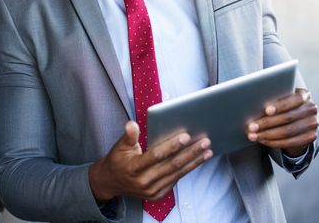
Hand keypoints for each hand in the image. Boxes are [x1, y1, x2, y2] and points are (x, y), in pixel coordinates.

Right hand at [88, 121, 212, 201]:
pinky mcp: (157, 194)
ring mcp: (152, 190)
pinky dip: (188, 169)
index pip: (156, 155)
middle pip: (172, 165)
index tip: (186, 136)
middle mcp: (144, 181)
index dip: (171, 146)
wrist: (111, 182)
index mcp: (134, 168)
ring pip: (177, 173)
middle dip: (190, 152)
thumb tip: (133, 124)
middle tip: (205, 141)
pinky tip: (198, 160)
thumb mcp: (119, 146)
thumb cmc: (118, 160)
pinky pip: (175, 179)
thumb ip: (128, 135)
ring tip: (207, 150)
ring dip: (194, 161)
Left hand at [246, 88, 318, 156]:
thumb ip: (275, 98)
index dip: (280, 106)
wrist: (301, 119)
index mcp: (304, 95)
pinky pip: (290, 142)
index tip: (266, 110)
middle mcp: (311, 109)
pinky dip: (274, 142)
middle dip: (267, 123)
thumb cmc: (286, 105)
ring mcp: (313, 124)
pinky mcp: (311, 137)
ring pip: (288, 131)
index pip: (294, 100)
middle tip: (251, 127)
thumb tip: (254, 103)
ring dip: (267, 135)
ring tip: (253, 136)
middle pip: (288, 117)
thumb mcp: (284, 98)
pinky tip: (263, 140)